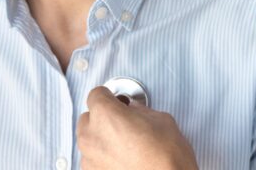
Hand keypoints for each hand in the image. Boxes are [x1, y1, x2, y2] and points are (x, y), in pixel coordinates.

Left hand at [77, 87, 197, 169]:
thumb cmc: (166, 158)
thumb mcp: (161, 120)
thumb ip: (140, 111)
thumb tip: (135, 112)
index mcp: (105, 115)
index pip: (96, 95)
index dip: (110, 97)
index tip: (119, 102)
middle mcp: (91, 136)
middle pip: (89, 118)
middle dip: (104, 119)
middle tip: (125, 123)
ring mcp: (89, 159)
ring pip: (90, 141)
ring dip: (103, 139)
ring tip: (126, 146)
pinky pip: (93, 160)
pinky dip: (104, 158)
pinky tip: (124, 161)